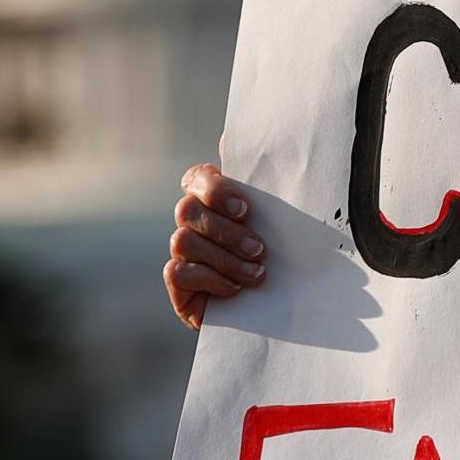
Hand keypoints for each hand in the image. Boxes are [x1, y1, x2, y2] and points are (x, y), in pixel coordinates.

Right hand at [165, 162, 266, 329]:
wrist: (276, 305)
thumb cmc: (281, 257)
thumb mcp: (281, 226)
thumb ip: (269, 196)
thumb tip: (260, 154)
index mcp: (213, 199)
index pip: (197, 178)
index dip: (214, 189)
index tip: (244, 209)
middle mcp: (192, 222)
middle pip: (187, 209)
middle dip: (226, 231)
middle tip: (259, 250)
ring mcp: (181, 252)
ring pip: (184, 241)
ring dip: (224, 259)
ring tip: (256, 274)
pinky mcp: (178, 283)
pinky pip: (178, 272)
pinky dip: (210, 279)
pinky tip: (235, 288)